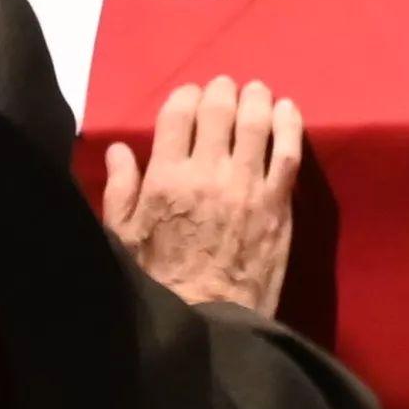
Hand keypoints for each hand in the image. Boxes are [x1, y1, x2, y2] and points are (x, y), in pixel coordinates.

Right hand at [99, 78, 302, 316]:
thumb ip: (119, 190)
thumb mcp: (122, 238)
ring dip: (256, 99)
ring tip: (256, 92)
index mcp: (166, 178)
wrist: (209, 320)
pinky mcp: (278, 203)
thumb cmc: (159, 281)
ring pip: (256, 123)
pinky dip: (289, 125)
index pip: (178, 115)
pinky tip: (287, 111)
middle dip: (222, 92)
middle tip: (225, 89)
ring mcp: (247, 186)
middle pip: (219, 110)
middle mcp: (207, 173)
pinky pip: (288, 152)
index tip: (189, 97)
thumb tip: (119, 150)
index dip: (185, 97)